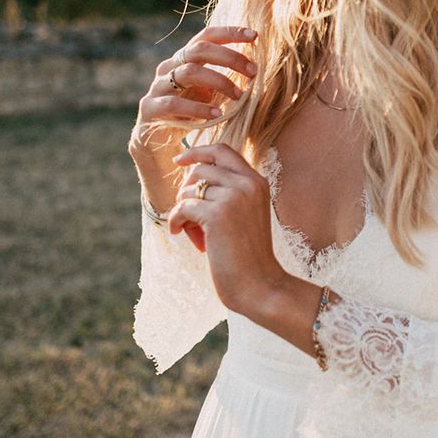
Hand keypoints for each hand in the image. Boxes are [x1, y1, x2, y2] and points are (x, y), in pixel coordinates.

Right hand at [128, 26, 257, 213]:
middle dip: (230, 58)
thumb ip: (226, 80)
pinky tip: (216, 115)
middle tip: (253, 72)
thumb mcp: (212, 97)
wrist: (160, 150)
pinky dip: (198, 108)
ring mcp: (157, 87)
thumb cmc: (192, 120)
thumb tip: (255, 67)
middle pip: (199, 50)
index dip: (229, 32)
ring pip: (188, 72)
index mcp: (184, 60)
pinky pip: (174, 103)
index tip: (254, 35)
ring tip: (238, 96)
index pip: (206, 36)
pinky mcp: (149, 109)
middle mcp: (168, 68)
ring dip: (218, 81)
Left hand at [166, 143, 286, 314]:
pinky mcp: (217, 215)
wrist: (261, 286)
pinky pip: (183, 207)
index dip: (198, 151)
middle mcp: (247, 184)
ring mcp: (233, 197)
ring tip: (191, 231)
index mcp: (257, 181)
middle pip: (200, 169)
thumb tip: (190, 178)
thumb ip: (229, 193)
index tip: (180, 161)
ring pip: (189, 189)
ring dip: (183, 209)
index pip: (223, 151)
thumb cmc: (249, 256)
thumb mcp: (245, 215)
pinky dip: (177, 220)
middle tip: (189, 215)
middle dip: (187, 190)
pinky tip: (181, 234)